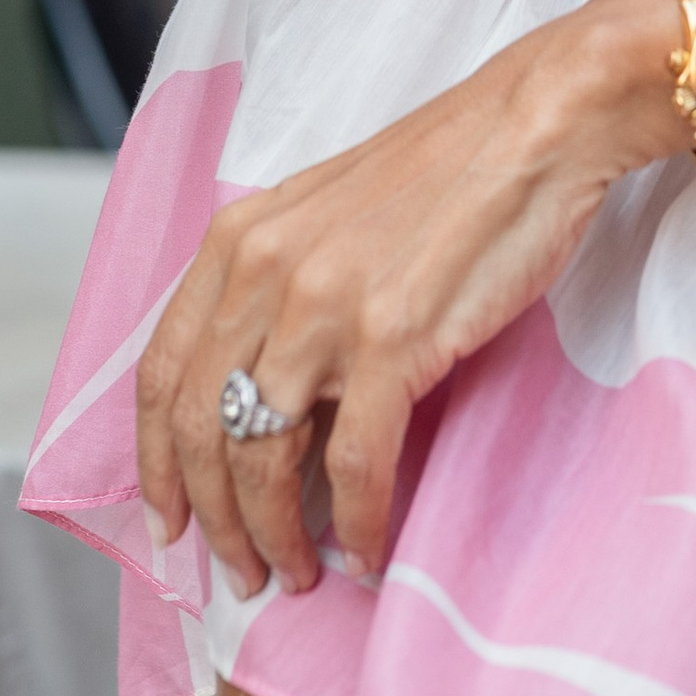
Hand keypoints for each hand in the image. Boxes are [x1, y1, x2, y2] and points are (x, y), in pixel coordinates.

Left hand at [137, 0, 684, 593]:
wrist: (539, 122)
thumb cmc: (449, 171)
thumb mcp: (329, 215)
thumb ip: (282, 288)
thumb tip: (265, 396)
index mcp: (241, 238)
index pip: (162, 373)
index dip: (156, 462)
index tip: (169, 519)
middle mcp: (267, 271)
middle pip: (202, 430)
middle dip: (213, 520)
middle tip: (240, 572)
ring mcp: (327, 305)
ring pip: (264, 458)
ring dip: (275, 536)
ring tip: (297, 573)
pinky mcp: (396, 336)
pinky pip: (355, 463)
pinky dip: (358, 523)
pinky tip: (368, 552)